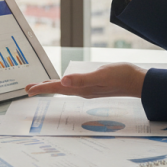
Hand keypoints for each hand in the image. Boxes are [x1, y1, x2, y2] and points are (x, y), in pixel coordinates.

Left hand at [25, 63, 146, 97]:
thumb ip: (82, 79)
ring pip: (65, 89)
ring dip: (53, 87)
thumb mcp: (101, 75)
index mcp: (82, 89)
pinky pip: (73, 87)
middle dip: (43, 89)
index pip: (57, 89)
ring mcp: (89, 89)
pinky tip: (66, 83)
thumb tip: (64, 81)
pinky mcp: (94, 86)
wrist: (138, 81)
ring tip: (42, 86)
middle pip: (58, 90)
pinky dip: (65, 85)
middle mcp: (83, 91)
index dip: (42, 89)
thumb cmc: (121, 76)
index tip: (28, 90)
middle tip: (28, 90)